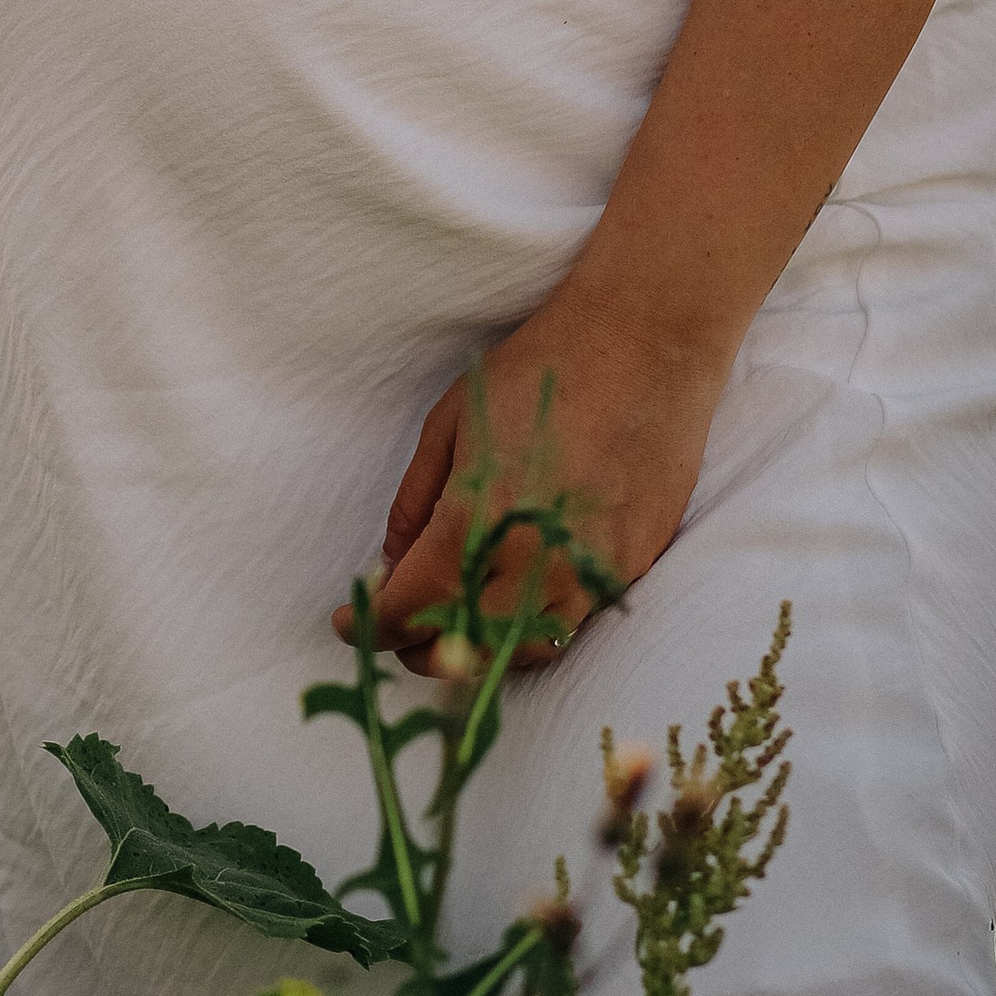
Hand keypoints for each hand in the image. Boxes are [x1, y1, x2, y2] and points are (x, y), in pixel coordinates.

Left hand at [333, 292, 732, 676]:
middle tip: (398, 625)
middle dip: (418, 646)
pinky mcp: (631, 568)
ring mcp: (590, 571)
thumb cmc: (539, 369)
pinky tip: (509, 601)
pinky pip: (571, 625)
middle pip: (462, 648)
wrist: (645, 343)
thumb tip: (393, 565)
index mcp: (479, 517)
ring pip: (520, 652)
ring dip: (476, 649)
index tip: (350, 624)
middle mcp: (535, 559)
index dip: (374, 625)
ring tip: (450, 622)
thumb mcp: (451, 421)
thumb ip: (415, 503)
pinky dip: (529, 630)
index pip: (412, 606)